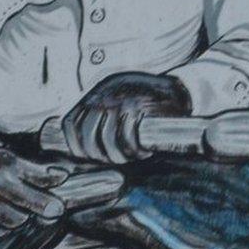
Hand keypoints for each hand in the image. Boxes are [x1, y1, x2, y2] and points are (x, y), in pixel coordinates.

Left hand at [61, 72, 190, 163]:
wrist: (177, 89)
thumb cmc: (146, 100)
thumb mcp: (117, 98)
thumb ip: (100, 116)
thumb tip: (84, 147)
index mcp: (96, 93)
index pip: (71, 123)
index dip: (75, 146)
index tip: (87, 157)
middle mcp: (105, 94)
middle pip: (88, 134)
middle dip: (99, 155)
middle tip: (117, 159)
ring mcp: (121, 100)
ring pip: (108, 138)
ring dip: (120, 155)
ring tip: (133, 156)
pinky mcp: (140, 107)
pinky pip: (129, 136)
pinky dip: (135, 149)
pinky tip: (144, 151)